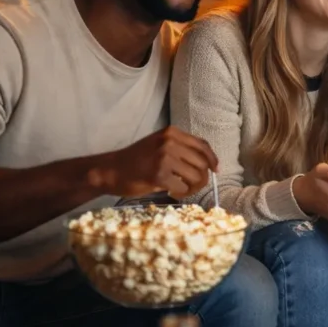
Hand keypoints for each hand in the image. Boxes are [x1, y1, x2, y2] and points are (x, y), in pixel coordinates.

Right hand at [88, 126, 217, 199]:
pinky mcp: (159, 175)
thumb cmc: (137, 160)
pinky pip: (183, 188)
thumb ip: (182, 149)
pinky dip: (181, 193)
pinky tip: (172, 192)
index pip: (202, 145)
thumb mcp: (160, 145)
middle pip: (202, 163)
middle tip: (192, 186)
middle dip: (202, 178)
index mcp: (172, 132)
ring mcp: (164, 157)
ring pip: (196, 177)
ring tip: (181, 190)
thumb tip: (209, 164)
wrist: (111, 170)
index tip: (216, 170)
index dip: (213, 159)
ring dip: (192, 188)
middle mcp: (169, 142)